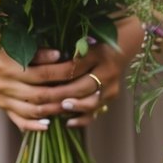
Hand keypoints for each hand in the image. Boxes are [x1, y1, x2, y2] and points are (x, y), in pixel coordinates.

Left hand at [0, 18, 144, 131]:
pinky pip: (97, 111)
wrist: (122, 44)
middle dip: (62, 94)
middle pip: (82, 86)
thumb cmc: (94, 40)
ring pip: (92, 101)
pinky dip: (83, 118)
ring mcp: (112, 85)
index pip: (73, 68)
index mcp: (98, 54)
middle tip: (45, 99)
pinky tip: (68, 122)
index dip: (56, 75)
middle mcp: (107, 71)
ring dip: (74, 106)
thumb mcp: (82, 39)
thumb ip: (65, 49)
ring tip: (61, 108)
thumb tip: (40, 61)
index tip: (39, 80)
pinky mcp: (112, 95)